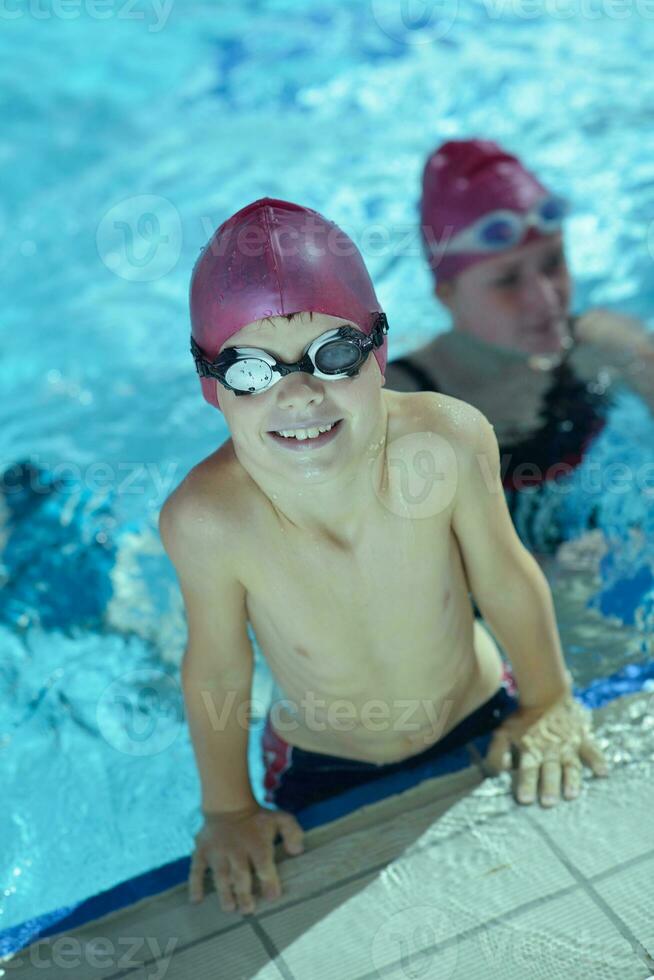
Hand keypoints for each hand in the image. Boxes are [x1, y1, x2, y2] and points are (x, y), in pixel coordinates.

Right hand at [189, 803, 304, 913]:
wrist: (229, 804)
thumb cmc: (257, 818)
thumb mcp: (280, 819)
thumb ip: (292, 833)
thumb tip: (298, 851)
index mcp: (257, 843)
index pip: (263, 863)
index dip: (269, 880)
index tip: (272, 896)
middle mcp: (236, 849)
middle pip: (240, 874)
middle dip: (244, 893)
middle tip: (248, 910)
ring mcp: (217, 851)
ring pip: (220, 875)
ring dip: (224, 893)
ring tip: (229, 908)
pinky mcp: (202, 851)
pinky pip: (196, 869)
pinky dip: (195, 884)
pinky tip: (196, 900)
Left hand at [484, 689, 608, 806]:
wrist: (546, 694)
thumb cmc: (524, 718)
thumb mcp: (504, 732)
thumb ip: (497, 753)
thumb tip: (497, 772)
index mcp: (531, 750)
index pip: (528, 770)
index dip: (526, 784)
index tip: (525, 800)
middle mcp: (550, 750)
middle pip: (549, 770)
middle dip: (549, 786)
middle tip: (549, 802)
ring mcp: (569, 745)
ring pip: (571, 765)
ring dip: (571, 780)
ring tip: (572, 794)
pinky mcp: (583, 738)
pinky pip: (592, 749)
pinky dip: (598, 760)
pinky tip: (603, 772)